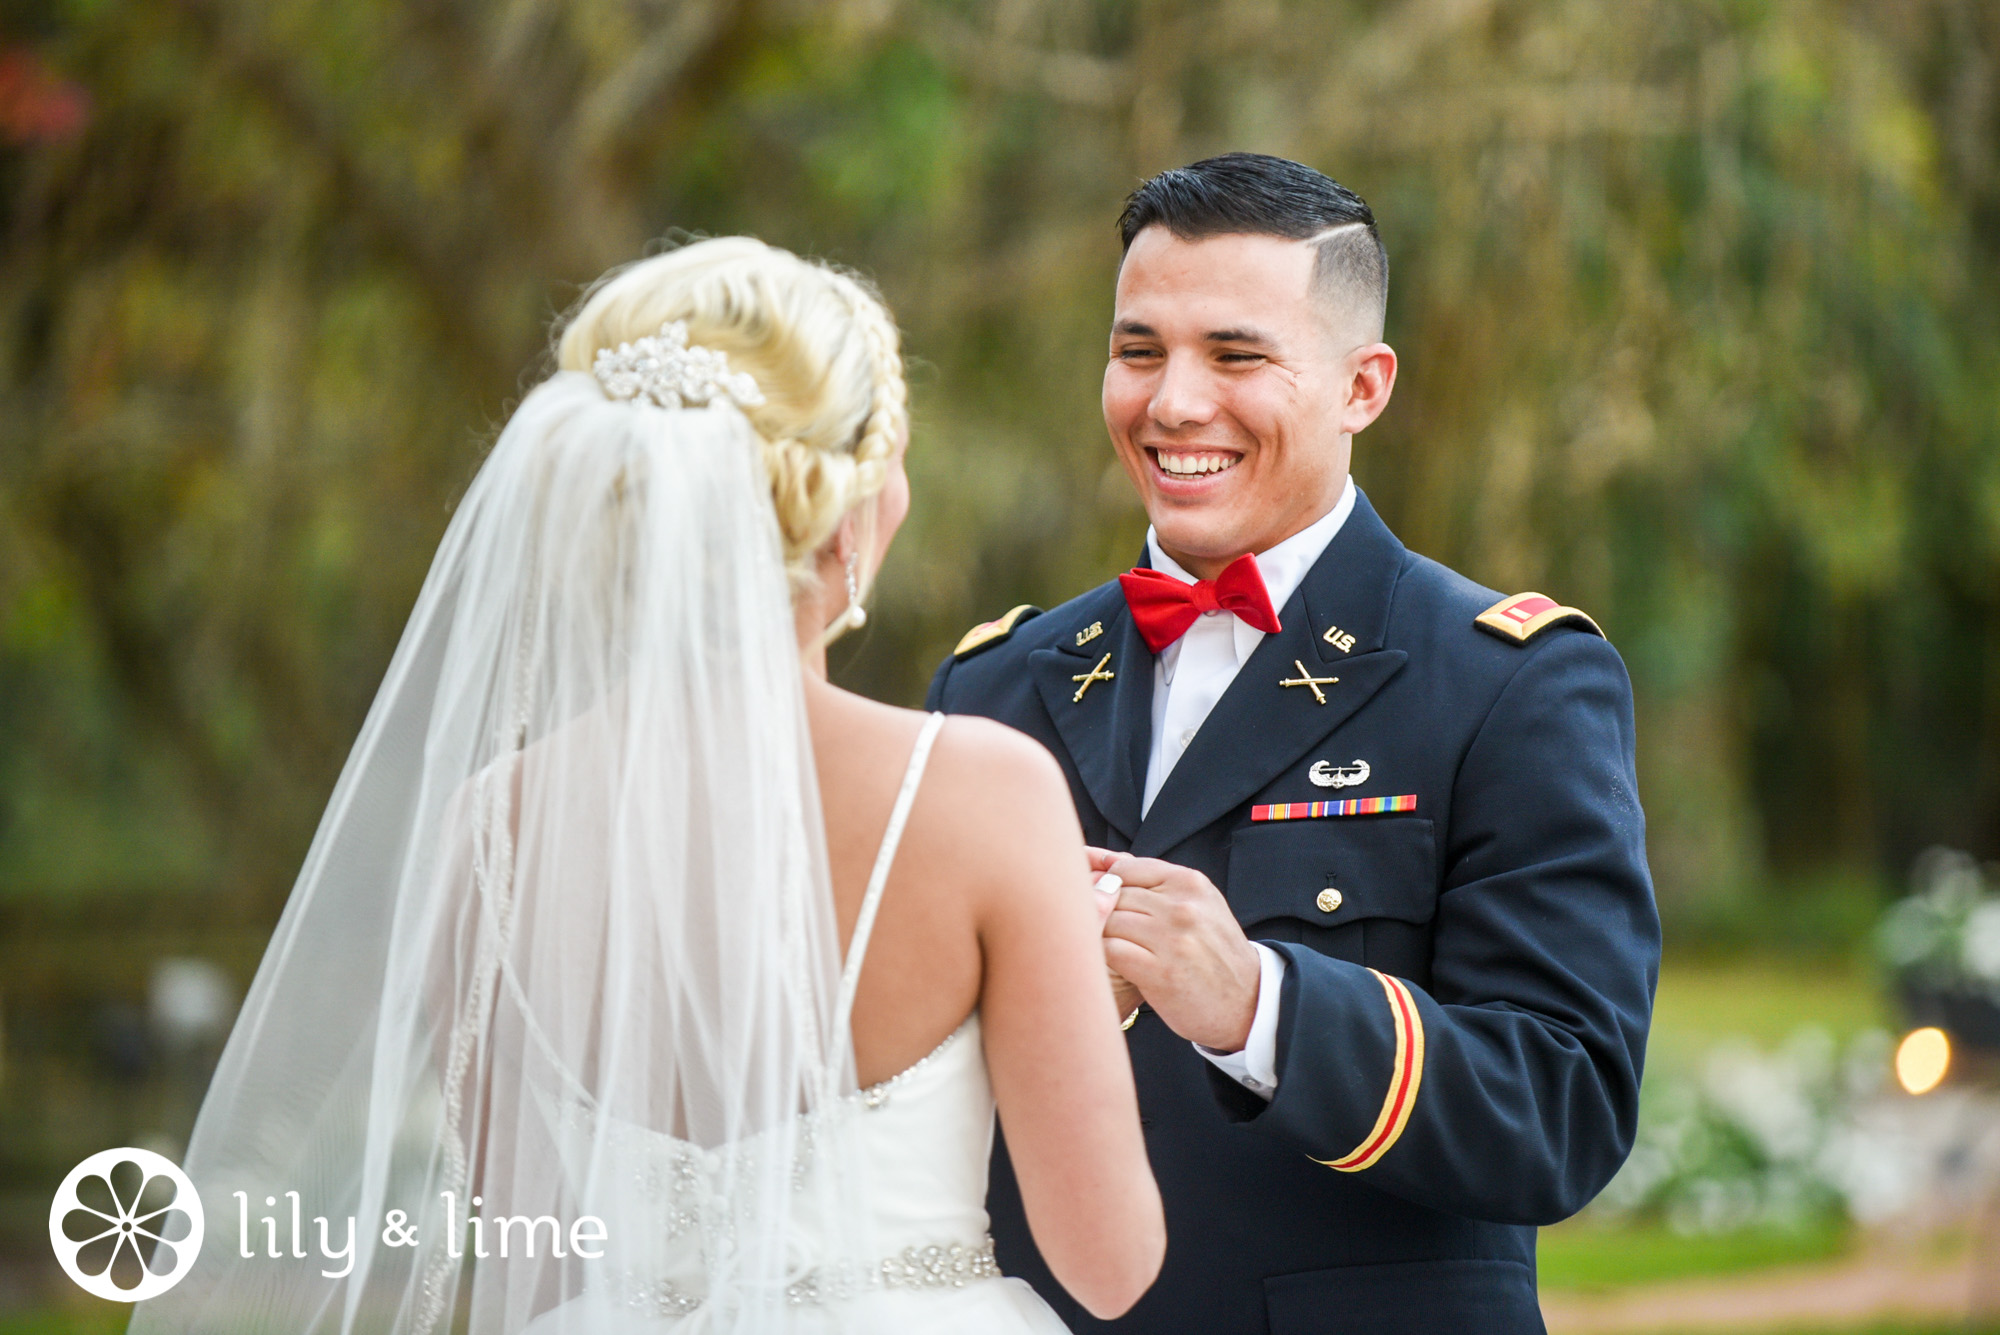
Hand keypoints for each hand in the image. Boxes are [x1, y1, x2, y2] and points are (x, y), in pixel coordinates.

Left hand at [1093, 851, 1259, 1051]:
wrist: (1247, 1002)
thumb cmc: (1213, 952)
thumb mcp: (1198, 905)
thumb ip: (1154, 883)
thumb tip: (1101, 859)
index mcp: (1190, 883)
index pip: (1125, 869)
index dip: (1107, 887)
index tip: (1107, 905)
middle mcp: (1182, 906)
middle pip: (1113, 895)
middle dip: (1101, 912)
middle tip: (1102, 930)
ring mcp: (1171, 939)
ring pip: (1108, 921)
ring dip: (1100, 935)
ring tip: (1107, 947)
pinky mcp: (1158, 972)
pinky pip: (1109, 950)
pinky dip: (1102, 956)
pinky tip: (1111, 964)